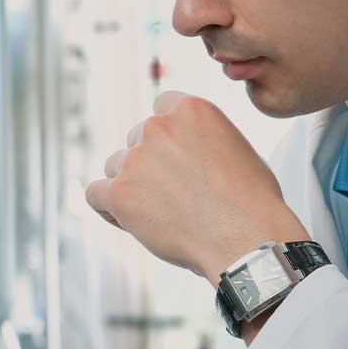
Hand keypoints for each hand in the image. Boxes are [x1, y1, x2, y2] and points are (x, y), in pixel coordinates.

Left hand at [86, 92, 308, 280]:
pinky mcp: (119, 192)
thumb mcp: (235, 147)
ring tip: (161, 215)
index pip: (160, 110)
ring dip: (130, 187)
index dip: (165, 137)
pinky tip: (130, 221)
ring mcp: (135, 159)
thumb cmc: (252, 202)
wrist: (247, 239)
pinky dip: (108, 208)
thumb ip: (202, 138)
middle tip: (174, 197)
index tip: (174, 159)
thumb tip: (187, 150)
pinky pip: (95, 194)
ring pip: (115, 168)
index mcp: (190, 109)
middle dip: (149, 165)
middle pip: (136, 141)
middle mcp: (158, 127)